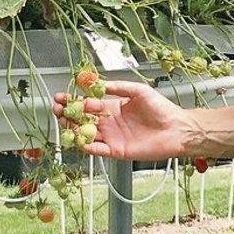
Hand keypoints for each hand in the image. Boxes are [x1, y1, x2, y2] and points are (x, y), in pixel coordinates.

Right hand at [53, 80, 184, 160]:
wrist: (176, 128)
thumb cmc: (161, 109)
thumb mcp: (138, 91)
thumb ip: (118, 87)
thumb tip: (99, 83)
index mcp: (113, 107)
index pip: (89, 104)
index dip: (74, 101)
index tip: (62, 97)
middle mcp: (110, 123)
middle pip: (83, 120)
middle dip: (69, 114)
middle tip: (57, 109)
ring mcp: (112, 137)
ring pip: (87, 134)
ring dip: (74, 129)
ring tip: (64, 122)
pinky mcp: (117, 151)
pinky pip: (98, 150)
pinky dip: (88, 146)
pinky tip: (80, 140)